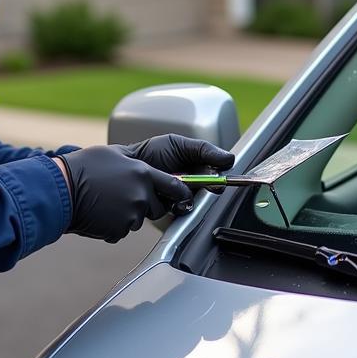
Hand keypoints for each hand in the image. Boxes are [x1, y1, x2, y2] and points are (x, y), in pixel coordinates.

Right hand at [59, 146, 193, 242]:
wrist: (61, 190)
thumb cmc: (85, 167)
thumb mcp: (115, 153)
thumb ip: (136, 161)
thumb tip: (148, 165)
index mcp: (143, 173)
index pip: (175, 187)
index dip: (180, 193)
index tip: (183, 196)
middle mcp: (141, 195)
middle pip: (158, 207)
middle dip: (147, 204)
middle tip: (124, 195)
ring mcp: (131, 215)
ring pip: (139, 219)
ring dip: (128, 214)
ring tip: (107, 202)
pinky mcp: (119, 230)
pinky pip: (123, 230)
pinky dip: (114, 225)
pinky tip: (101, 213)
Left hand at [116, 134, 234, 202]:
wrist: (127, 167)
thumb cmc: (151, 153)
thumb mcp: (177, 144)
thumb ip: (203, 149)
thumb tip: (229, 158)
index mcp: (198, 166)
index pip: (217, 174)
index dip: (218, 177)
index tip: (217, 177)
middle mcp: (193, 183)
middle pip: (210, 190)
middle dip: (204, 186)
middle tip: (196, 181)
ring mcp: (182, 198)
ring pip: (196, 202)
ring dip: (188, 195)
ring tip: (175, 185)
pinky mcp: (172, 210)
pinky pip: (182, 212)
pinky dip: (177, 205)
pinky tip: (168, 197)